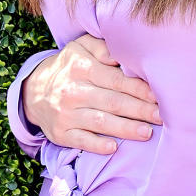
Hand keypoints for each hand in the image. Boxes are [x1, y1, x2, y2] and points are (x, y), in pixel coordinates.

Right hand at [22, 33, 161, 153]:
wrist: (34, 90)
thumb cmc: (69, 66)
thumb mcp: (82, 47)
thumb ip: (103, 47)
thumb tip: (122, 55)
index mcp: (82, 67)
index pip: (117, 80)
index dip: (140, 89)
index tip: (160, 96)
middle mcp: (73, 91)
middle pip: (113, 102)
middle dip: (140, 110)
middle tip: (161, 116)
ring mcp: (66, 114)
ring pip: (100, 122)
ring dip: (125, 128)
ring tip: (147, 133)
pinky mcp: (60, 133)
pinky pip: (80, 140)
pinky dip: (96, 145)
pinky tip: (113, 148)